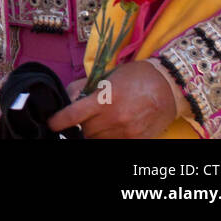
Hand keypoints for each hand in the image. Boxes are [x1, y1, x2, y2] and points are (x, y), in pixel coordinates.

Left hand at [47, 61, 177, 137]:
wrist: (168, 86)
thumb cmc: (135, 77)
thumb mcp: (107, 76)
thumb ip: (84, 88)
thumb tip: (68, 98)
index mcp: (105, 99)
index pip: (74, 115)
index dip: (59, 121)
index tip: (52, 123)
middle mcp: (115, 117)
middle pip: (86, 130)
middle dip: (82, 124)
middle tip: (88, 116)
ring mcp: (127, 132)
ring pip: (98, 139)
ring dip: (95, 132)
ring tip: (103, 120)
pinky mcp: (138, 140)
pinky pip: (115, 143)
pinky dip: (110, 137)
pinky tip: (114, 127)